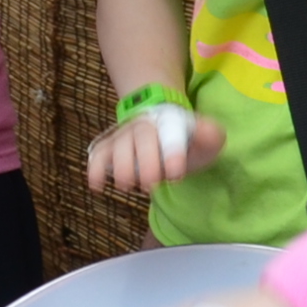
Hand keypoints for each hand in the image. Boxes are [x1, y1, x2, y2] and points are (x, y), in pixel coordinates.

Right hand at [85, 104, 225, 195]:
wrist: (159, 122)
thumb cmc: (183, 137)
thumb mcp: (205, 137)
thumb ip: (210, 135)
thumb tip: (207, 133)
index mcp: (170, 121)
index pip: (170, 131)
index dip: (172, 153)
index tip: (175, 173)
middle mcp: (144, 125)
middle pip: (141, 137)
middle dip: (145, 162)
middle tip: (151, 183)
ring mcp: (124, 136)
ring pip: (118, 146)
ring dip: (121, 167)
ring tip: (128, 185)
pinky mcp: (109, 148)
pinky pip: (98, 154)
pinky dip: (95, 169)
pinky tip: (98, 186)